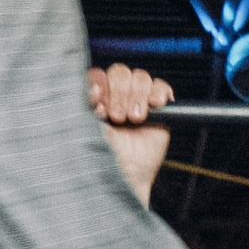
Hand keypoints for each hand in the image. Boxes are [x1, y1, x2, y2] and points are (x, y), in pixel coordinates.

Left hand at [87, 62, 173, 205]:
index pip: (99, 75)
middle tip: (118, 117)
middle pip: (120, 73)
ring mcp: (138, 100)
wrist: (127, 176)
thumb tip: (94, 89)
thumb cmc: (104, 157)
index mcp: (97, 98)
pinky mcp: (159, 108)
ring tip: (135, 119)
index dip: (101, 86)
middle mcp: (117, 96)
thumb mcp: (88, 129)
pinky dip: (158, 93)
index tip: (100, 108)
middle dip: (119, 93)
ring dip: (138, 96)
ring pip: (140, 77)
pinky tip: (154, 106)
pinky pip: (161, 87)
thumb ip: (86, 105)